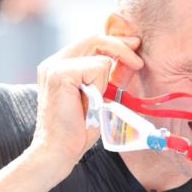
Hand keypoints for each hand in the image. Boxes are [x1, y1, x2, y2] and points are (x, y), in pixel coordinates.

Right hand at [28, 33, 142, 181]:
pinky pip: (97, 68)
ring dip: (105, 81)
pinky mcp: (61, 74)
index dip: (114, 44)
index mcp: (59, 66)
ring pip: (99, 56)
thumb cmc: (76, 131)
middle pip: (95, 39)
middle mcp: (53, 62)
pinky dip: (100, 87)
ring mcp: (55, 66)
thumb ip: (106, 79)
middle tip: (137, 62)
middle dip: (121, 48)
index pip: (90, 42)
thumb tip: (129, 62)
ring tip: (91, 103)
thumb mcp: (96, 98)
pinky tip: (87, 103)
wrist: (57, 152)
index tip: (133, 48)